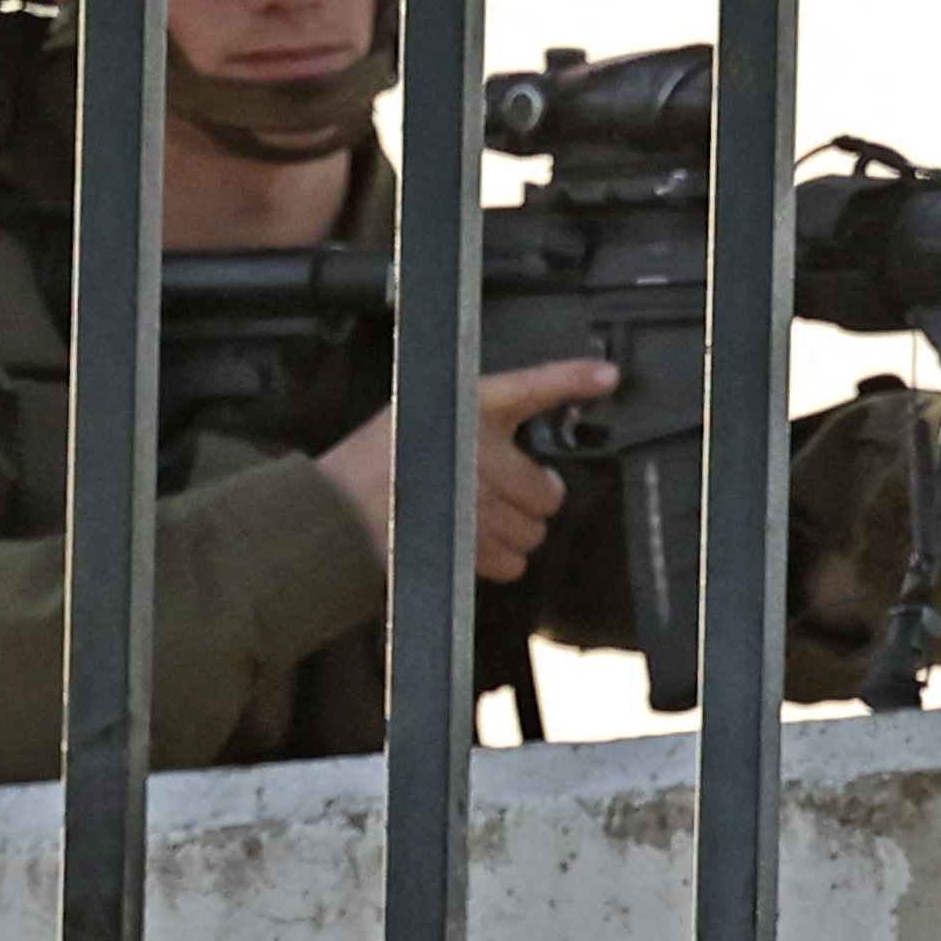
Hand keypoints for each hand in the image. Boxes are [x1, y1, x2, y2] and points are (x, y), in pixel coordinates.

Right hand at [326, 357, 616, 580]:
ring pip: (532, 532)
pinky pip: (512, 563)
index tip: (605, 376)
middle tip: (498, 495)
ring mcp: (479, 500)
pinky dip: (495, 561)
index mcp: (468, 410)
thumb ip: (473, 425)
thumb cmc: (374, 464)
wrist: (335, 510)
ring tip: (473, 520)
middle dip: (530, 501)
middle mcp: (480, 451)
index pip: (532, 385)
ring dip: (511, 533)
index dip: (573, 378)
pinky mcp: (472, 543)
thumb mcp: (421, 418)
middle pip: (547, 492)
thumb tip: (516, 452)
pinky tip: (467, 543)